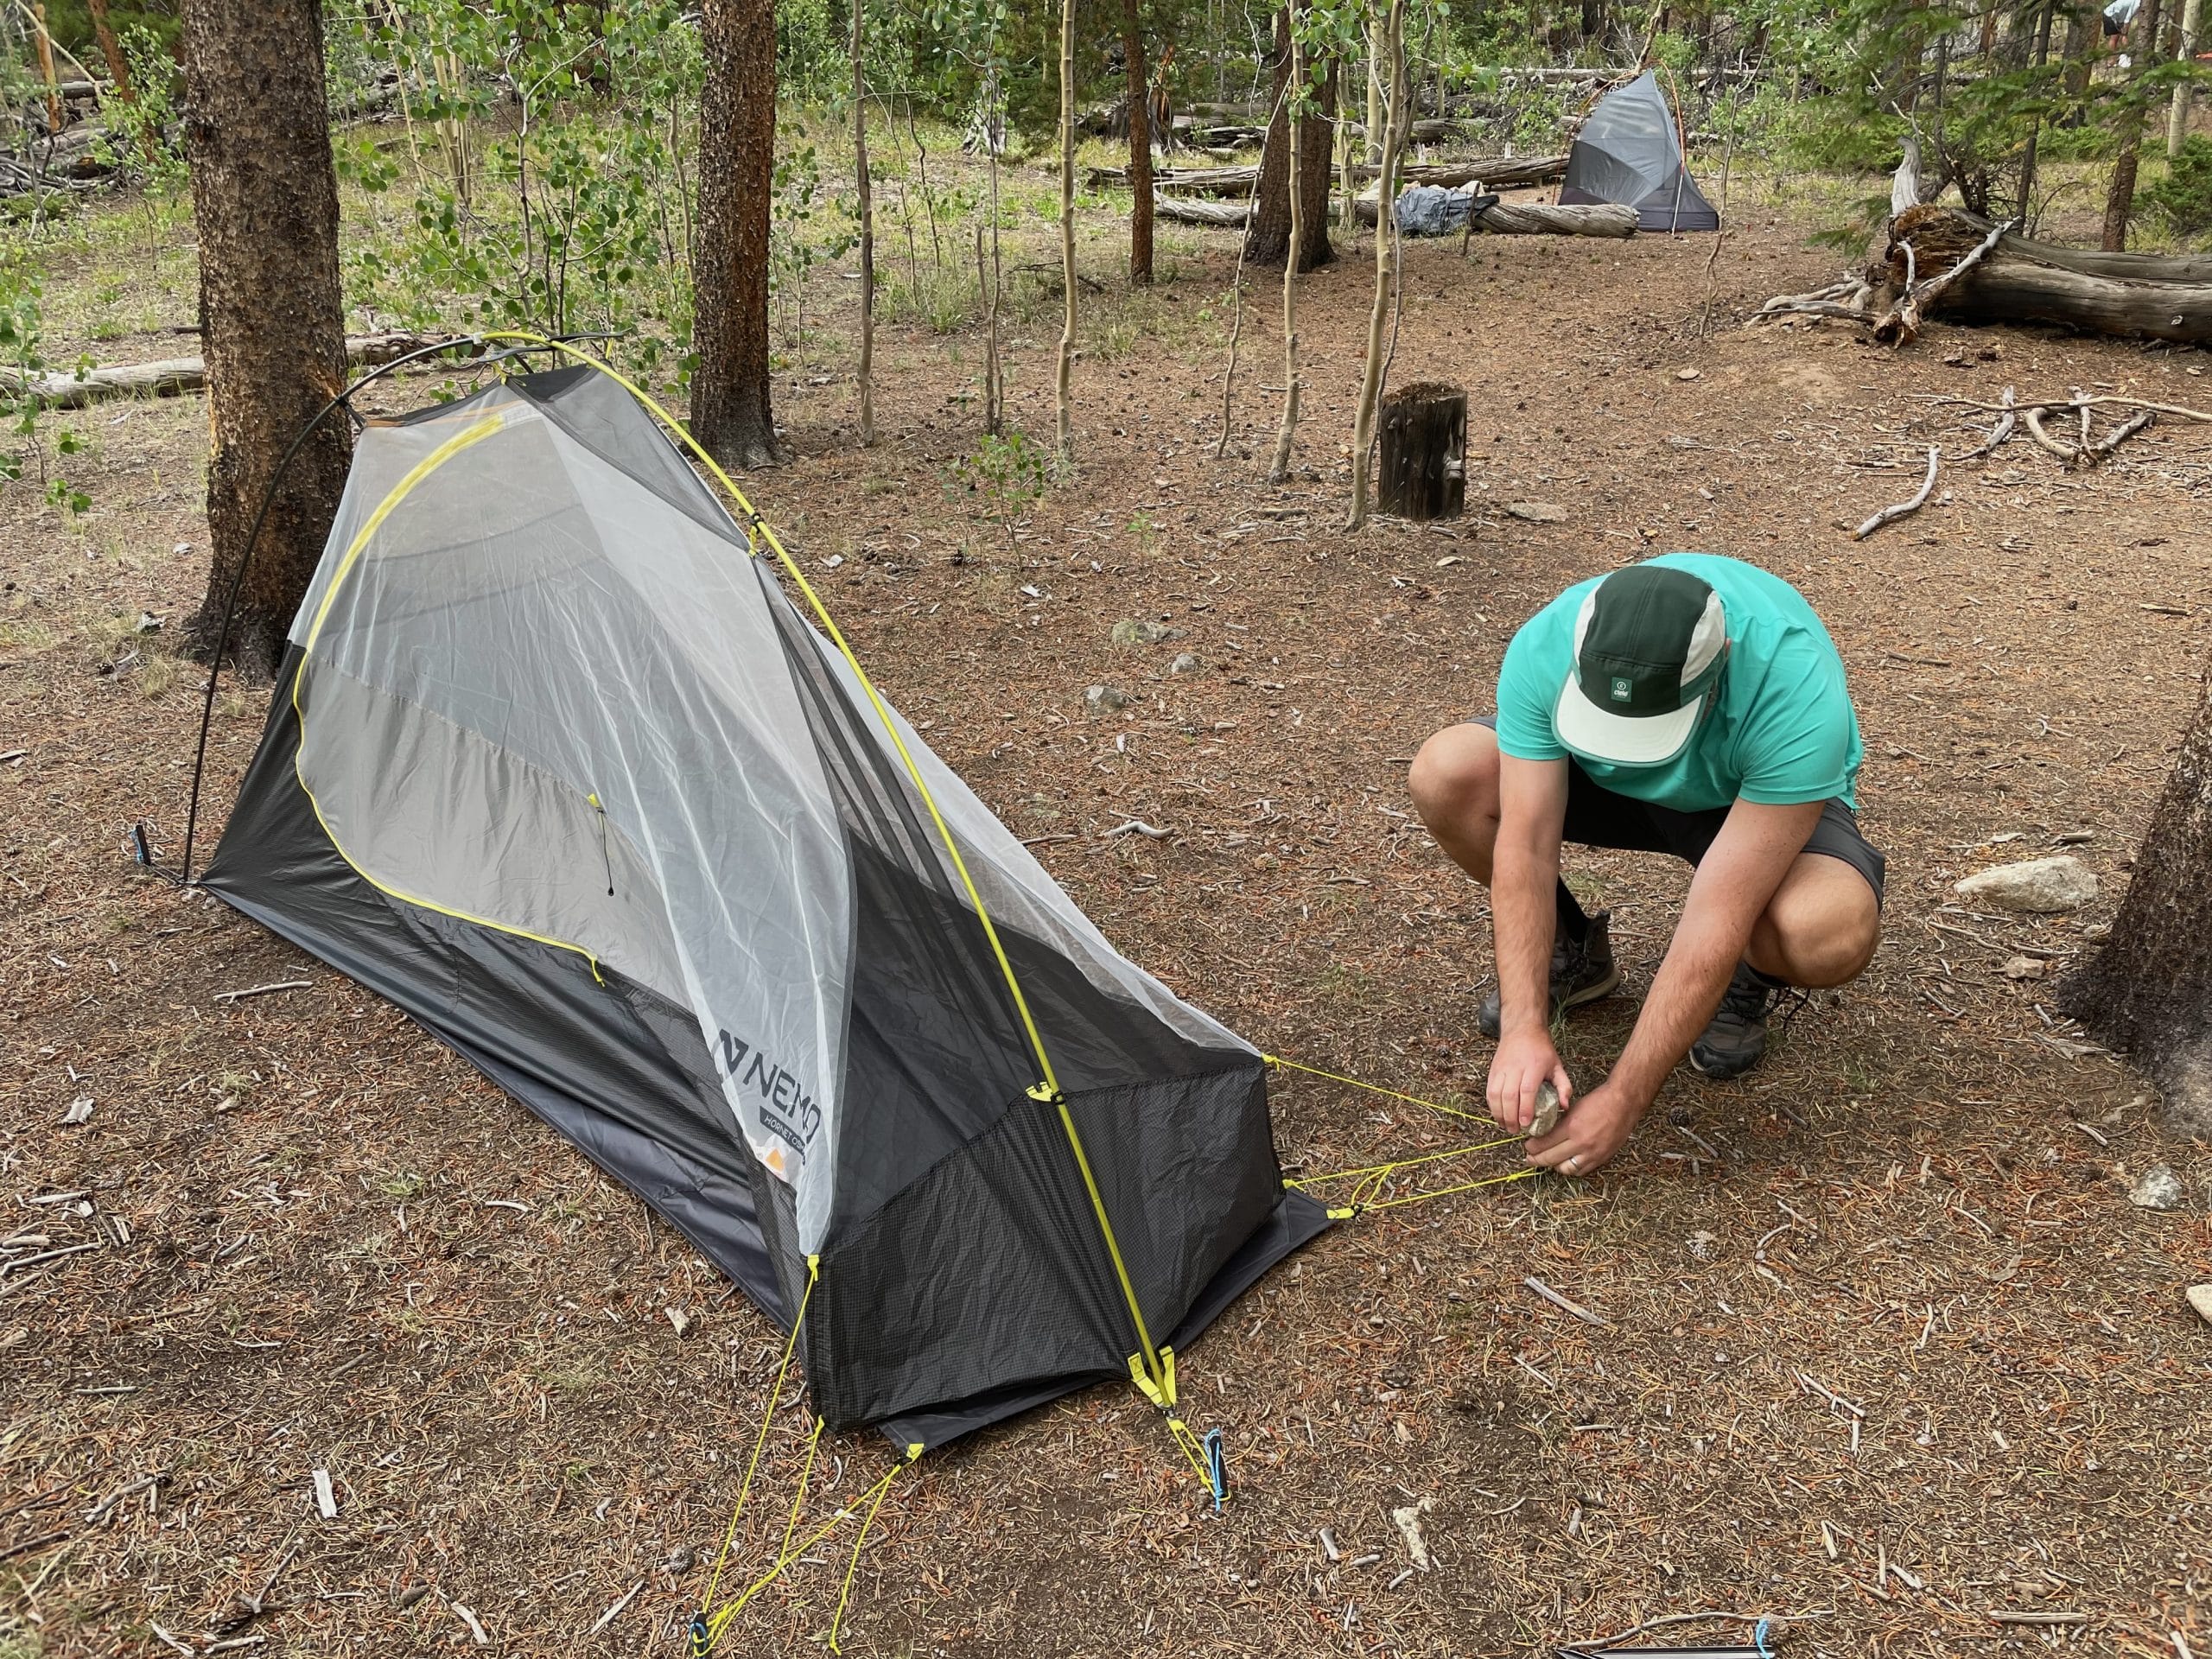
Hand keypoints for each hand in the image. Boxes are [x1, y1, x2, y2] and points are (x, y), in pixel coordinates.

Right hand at [1487, 1031, 1570, 1133]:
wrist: (1522, 1029)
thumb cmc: (1541, 1050)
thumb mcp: (1557, 1065)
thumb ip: (1564, 1086)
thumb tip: (1564, 1106)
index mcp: (1533, 1066)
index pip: (1527, 1090)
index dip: (1525, 1108)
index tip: (1526, 1123)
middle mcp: (1515, 1068)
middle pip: (1509, 1095)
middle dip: (1511, 1116)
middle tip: (1516, 1130)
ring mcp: (1501, 1069)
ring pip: (1495, 1094)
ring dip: (1499, 1113)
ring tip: (1506, 1126)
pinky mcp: (1492, 1071)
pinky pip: (1489, 1091)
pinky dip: (1492, 1105)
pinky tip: (1498, 1115)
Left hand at [1524, 1076, 1647, 1176]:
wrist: (1624, 1103)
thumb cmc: (1599, 1101)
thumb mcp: (1573, 1109)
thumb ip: (1560, 1123)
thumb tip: (1544, 1133)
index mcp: (1572, 1127)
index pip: (1545, 1143)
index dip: (1532, 1147)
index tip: (1527, 1146)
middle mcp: (1582, 1143)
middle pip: (1552, 1158)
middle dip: (1537, 1159)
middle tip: (1529, 1158)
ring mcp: (1592, 1153)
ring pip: (1566, 1169)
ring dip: (1553, 1166)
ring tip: (1547, 1162)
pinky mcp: (1602, 1158)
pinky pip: (1581, 1170)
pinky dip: (1570, 1168)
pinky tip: (1565, 1163)